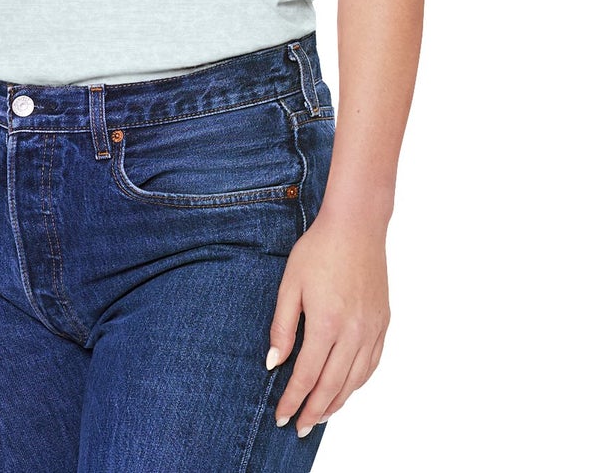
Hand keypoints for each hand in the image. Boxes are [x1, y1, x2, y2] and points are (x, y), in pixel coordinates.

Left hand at [267, 214, 388, 437]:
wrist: (356, 228)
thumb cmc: (317, 252)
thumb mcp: (289, 285)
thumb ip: (282, 327)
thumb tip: (274, 363)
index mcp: (326, 324)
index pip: (307, 375)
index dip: (294, 400)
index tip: (283, 417)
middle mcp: (353, 333)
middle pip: (332, 386)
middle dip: (314, 410)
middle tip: (299, 428)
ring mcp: (372, 330)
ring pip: (355, 381)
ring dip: (337, 403)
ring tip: (319, 416)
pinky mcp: (383, 324)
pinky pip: (371, 365)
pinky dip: (357, 383)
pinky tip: (345, 389)